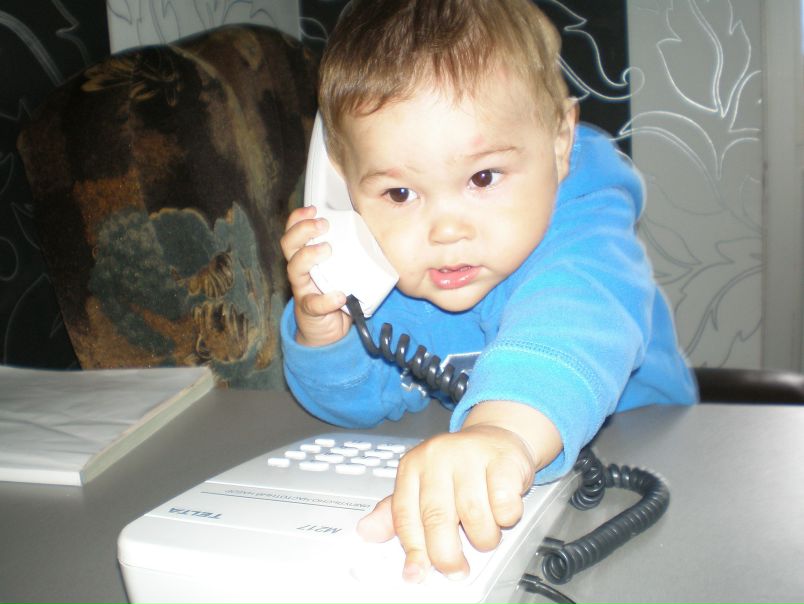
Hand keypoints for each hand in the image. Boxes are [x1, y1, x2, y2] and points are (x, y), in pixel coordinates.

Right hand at [280, 206, 351, 346]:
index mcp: (306, 257)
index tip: (313, 209)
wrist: (327, 330)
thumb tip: (375, 231)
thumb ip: (350, 252)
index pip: (294, 232)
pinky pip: (314, 304)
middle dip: (302, 231)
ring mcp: (303, 290)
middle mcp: (300, 271)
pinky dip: (326, 299)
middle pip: (288, 245)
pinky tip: (339, 295)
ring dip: (308, 256)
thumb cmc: (335, 293)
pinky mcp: (309, 310)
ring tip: (326, 250)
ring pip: (294, 269)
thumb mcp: (341, 269)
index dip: (298, 218)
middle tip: (322, 226)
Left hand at [358, 406, 560, 581]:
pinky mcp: (502, 458)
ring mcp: (470, 455)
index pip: (405, 515)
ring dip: (482, 537)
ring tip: (484, 536)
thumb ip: (396, 512)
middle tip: (455, 569)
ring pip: (474, 514)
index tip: (417, 573)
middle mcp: (437, 457)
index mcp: (412, 466)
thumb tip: (367, 532)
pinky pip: (504, 502)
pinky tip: (502, 514)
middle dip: (446, 554)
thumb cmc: (458, 467)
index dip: (412, 550)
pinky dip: (505, 517)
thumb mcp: (422, 486)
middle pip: (437, 517)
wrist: (496, 436)